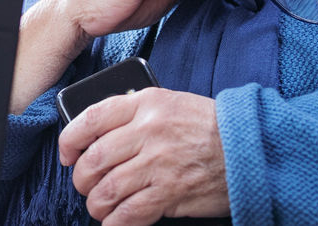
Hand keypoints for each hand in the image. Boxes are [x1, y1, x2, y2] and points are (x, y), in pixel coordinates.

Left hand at [58, 88, 228, 223]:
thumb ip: (134, 113)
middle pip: (94, 159)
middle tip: (86, 185)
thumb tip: (97, 134)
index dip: (69, 141)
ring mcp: (160, 164)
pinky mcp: (171, 193)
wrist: (249, 148)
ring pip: (107, 189)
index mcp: (146, 104)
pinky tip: (115, 222)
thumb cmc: (209, 127)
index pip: (90, 119)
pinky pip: (129, 213)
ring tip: (100, 206)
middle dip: (81, 179)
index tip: (67, 155)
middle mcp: (149, 132)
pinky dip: (115, 222)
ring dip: (96, 203)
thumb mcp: (170, 103)